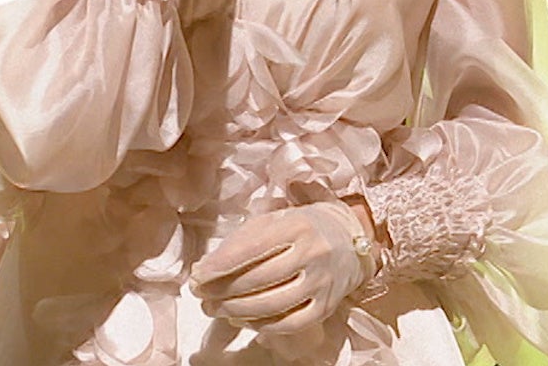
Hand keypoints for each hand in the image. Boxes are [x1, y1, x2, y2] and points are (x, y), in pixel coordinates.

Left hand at [189, 200, 372, 334]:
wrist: (350, 238)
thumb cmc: (302, 228)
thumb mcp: (274, 221)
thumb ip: (239, 242)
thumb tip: (204, 269)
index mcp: (296, 225)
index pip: (250, 249)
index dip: (219, 266)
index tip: (197, 277)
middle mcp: (312, 253)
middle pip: (258, 279)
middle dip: (222, 291)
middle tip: (201, 296)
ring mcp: (322, 282)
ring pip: (272, 305)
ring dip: (235, 311)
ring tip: (215, 309)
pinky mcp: (327, 306)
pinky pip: (289, 324)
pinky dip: (261, 326)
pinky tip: (243, 320)